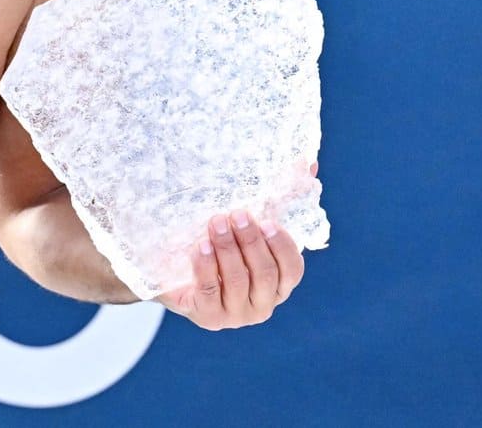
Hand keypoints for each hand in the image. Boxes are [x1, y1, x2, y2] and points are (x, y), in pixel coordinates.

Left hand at [156, 210, 305, 328]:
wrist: (173, 276)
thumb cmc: (217, 249)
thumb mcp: (242, 228)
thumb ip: (275, 202)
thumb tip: (309, 165)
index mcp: (277, 286)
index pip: (292, 270)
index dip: (282, 246)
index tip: (266, 221)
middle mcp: (262, 305)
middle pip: (265, 273)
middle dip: (251, 242)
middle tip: (236, 214)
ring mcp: (236, 315)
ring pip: (238, 280)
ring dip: (227, 248)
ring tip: (216, 223)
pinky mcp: (208, 317)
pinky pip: (210, 289)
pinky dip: (206, 266)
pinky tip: (201, 246)